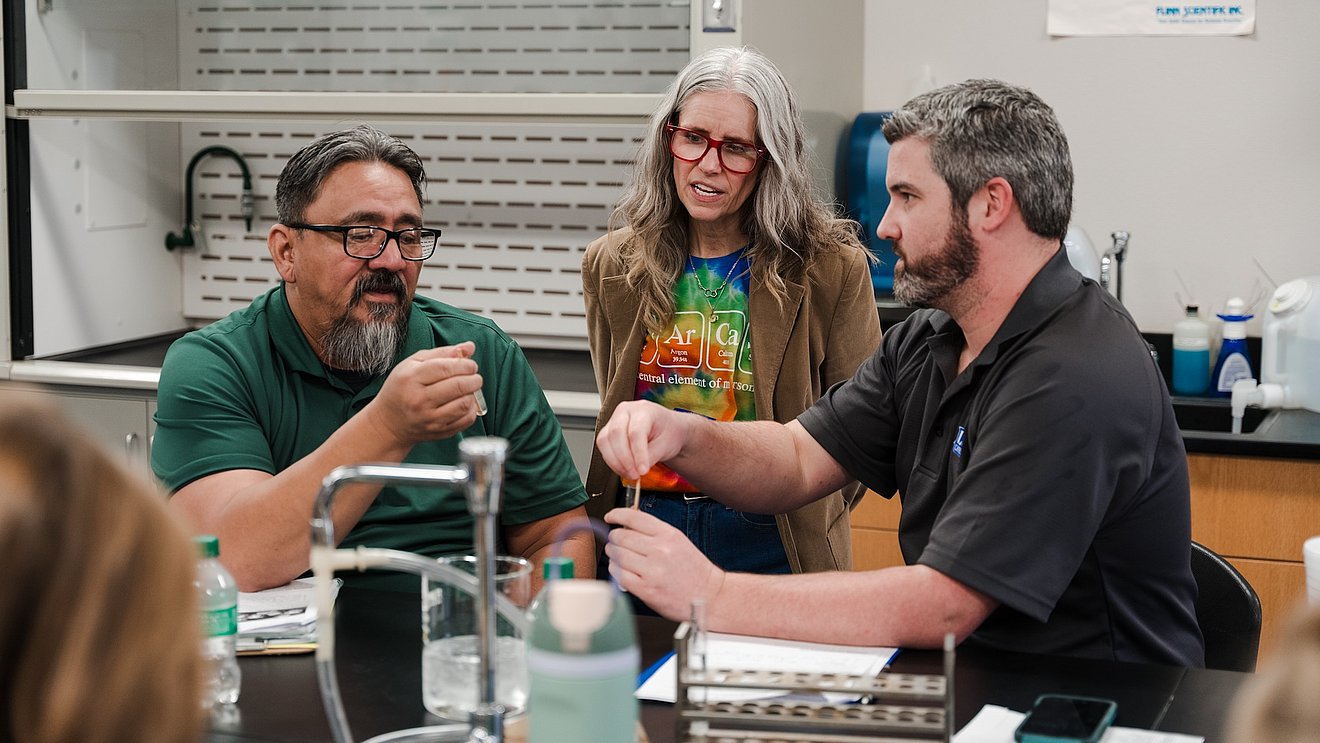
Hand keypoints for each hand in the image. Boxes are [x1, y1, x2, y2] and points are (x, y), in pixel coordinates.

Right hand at [368, 342, 482, 445]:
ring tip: (468, 389)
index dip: (465, 364)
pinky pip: (465, 420)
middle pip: (458, 386)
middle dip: (474, 378)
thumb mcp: (413, 364)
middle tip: (474, 376)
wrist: (389, 422)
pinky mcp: (439, 431)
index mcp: (411, 378)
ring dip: (473, 393)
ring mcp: (429, 418)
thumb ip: (442, 353)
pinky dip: (471, 409)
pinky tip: (464, 403)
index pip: (445, 368)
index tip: (471, 365)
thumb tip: (470, 346)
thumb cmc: (402, 388)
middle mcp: (419, 399)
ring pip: (464, 404)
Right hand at [595, 400, 691, 480]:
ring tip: (631, 474)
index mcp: (644, 409)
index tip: (642, 470)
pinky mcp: (607, 432)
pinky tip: (624, 469)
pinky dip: (612, 461)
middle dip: (624, 459)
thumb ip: (651, 456)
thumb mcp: (666, 444)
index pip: (636, 432)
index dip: (638, 453)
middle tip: (635, 475)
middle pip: (616, 434)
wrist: (666, 429)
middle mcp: (625, 411)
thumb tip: (638, 469)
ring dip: (616, 462)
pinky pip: (603, 447)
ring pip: (605, 441)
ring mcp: (613, 420)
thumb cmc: (668, 432)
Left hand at [603, 507, 724, 620]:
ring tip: (617, 555)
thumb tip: (629, 524)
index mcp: (668, 535)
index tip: (611, 517)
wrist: (709, 596)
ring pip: (617, 554)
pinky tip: (620, 569)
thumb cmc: (695, 571)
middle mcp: (659, 550)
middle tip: (615, 540)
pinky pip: (619, 574)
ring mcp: (651, 570)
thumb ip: (655, 532)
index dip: (617, 514)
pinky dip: (615, 570)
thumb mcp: (679, 541)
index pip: (633, 517)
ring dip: (613, 553)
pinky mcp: (646, 589)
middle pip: (621, 536)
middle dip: (614, 537)